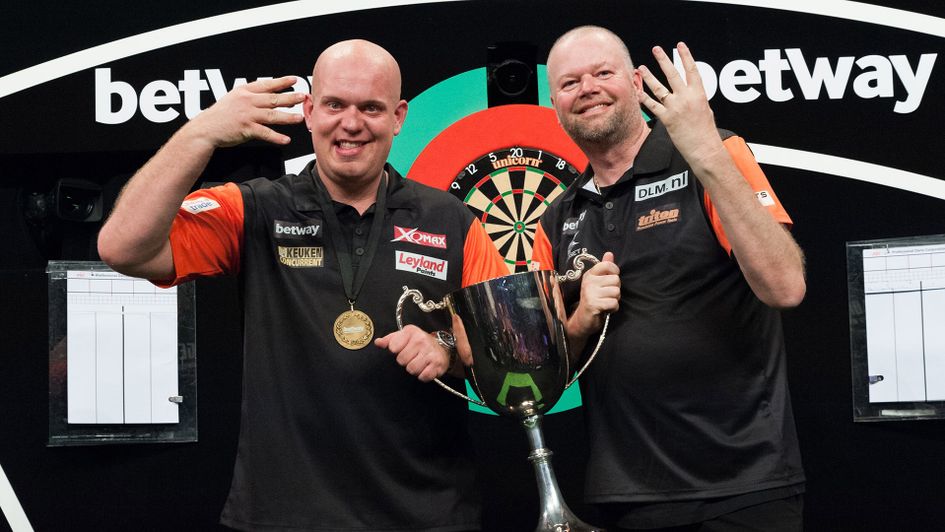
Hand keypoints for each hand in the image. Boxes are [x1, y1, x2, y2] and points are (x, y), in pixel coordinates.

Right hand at [185, 76, 305, 147]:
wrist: (205, 129)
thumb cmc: (220, 115)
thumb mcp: (233, 98)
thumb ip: (250, 96)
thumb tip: (267, 94)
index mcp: (244, 92)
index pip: (266, 84)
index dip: (281, 82)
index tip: (294, 79)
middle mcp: (247, 101)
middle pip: (273, 99)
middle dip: (290, 97)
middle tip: (303, 97)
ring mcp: (247, 115)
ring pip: (271, 115)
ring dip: (287, 117)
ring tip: (299, 118)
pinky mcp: (246, 129)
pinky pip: (264, 133)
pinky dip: (276, 137)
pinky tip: (286, 139)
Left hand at [375, 325, 450, 381]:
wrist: (441, 348)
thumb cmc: (418, 343)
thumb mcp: (403, 337)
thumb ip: (389, 340)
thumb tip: (378, 342)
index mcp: (410, 331)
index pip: (393, 348)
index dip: (397, 351)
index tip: (404, 349)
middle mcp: (421, 340)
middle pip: (402, 360)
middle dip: (406, 361)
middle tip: (413, 357)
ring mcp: (430, 352)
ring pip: (411, 369)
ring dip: (414, 369)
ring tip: (419, 362)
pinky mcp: (437, 363)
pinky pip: (423, 376)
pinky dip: (423, 375)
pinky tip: (426, 368)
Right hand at [568, 251, 619, 338]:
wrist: (583, 319)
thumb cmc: (594, 299)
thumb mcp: (598, 282)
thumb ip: (604, 268)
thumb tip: (609, 253)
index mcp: (590, 274)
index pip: (607, 265)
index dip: (615, 272)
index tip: (611, 279)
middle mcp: (589, 282)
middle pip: (616, 280)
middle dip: (616, 290)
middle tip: (606, 295)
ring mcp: (590, 293)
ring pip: (616, 292)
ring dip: (615, 300)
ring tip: (605, 302)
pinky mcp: (593, 304)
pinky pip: (614, 303)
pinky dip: (613, 308)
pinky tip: (606, 309)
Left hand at [637, 42, 726, 168]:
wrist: (703, 147)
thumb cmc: (706, 130)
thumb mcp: (705, 109)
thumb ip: (695, 98)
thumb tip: (689, 93)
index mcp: (699, 93)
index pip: (691, 69)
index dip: (686, 56)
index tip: (680, 46)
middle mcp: (686, 97)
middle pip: (672, 74)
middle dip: (664, 60)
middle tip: (656, 49)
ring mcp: (675, 107)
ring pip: (659, 87)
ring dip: (649, 76)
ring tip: (642, 67)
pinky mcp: (666, 118)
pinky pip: (652, 105)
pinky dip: (644, 98)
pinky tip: (637, 91)